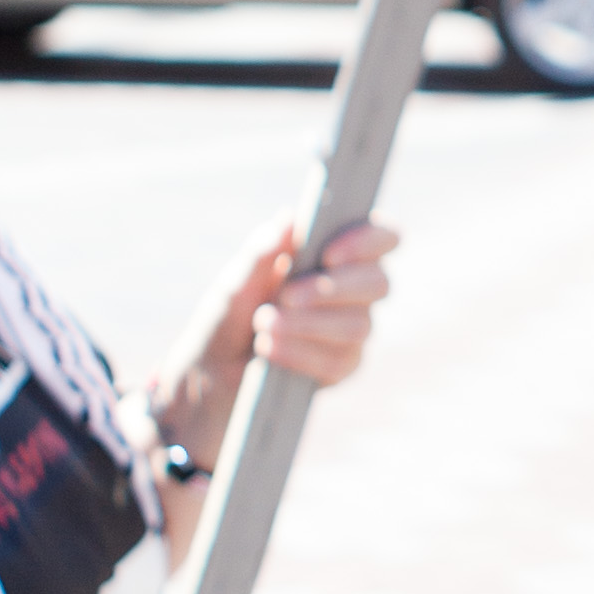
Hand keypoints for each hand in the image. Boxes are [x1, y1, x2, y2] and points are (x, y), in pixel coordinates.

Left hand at [151, 216, 397, 469]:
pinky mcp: (343, 367)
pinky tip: (271, 352)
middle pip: (379, 283)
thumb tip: (289, 218)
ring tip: (264, 327)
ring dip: (308, 325)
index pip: (382, 237)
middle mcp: (352, 291)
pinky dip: (302, 354)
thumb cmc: (228, 318)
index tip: (329, 255)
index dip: (368, 242)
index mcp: (334, 254)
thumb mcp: (235, 282)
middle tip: (286, 297)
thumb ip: (262, 252)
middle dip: (332, 289)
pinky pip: (341, 361)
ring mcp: (352, 330)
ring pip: (360, 325)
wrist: (211, 374)